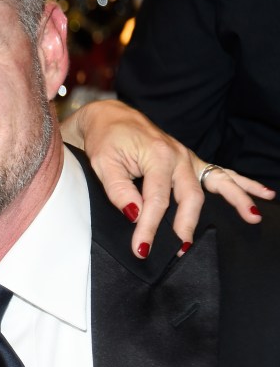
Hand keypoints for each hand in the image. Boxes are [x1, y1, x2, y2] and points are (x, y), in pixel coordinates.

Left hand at [62, 99, 274, 257]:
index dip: (149, 227)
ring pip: (217, 182)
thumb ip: (118, 189)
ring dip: (236, 200)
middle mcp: (178, 156)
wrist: (110, 117)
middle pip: (190, 196)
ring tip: (253, 217)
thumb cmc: (106, 139)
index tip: (141, 248)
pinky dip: (242, 184)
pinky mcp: (190, 161)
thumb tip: (134, 213)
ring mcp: (188, 158)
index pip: (156, 199)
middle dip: (187, 224)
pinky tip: (263, 194)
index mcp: (157, 155)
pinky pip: (221, 173)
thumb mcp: (103, 163)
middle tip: (181, 249)